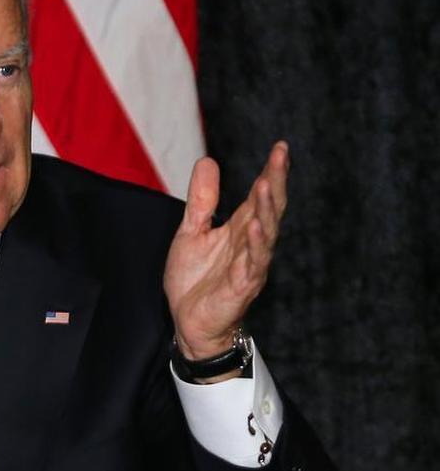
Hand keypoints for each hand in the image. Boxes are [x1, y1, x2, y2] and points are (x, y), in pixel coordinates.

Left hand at [163, 142, 288, 377]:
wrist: (190, 323)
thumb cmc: (196, 280)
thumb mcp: (192, 231)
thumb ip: (202, 200)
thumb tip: (208, 161)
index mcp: (240, 230)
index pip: (259, 196)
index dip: (270, 173)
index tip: (280, 148)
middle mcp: (251, 244)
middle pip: (269, 209)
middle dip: (276, 182)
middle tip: (280, 157)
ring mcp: (249, 265)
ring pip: (265, 233)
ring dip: (267, 209)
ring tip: (267, 183)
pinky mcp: (242, 286)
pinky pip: (252, 264)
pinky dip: (255, 245)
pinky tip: (256, 226)